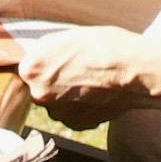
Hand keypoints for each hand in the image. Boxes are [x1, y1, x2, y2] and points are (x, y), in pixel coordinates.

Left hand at [16, 24, 160, 122]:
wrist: (132, 69)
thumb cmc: (102, 46)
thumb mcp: (65, 37)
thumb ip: (44, 51)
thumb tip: (37, 57)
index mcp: (30, 69)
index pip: (28, 68)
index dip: (44, 64)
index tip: (58, 62)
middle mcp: (38, 94)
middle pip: (40, 87)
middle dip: (54, 82)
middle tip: (76, 72)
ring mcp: (58, 113)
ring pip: (56, 103)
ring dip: (67, 97)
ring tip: (90, 83)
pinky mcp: (76, 125)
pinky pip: (73, 115)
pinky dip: (81, 108)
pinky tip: (96, 95)